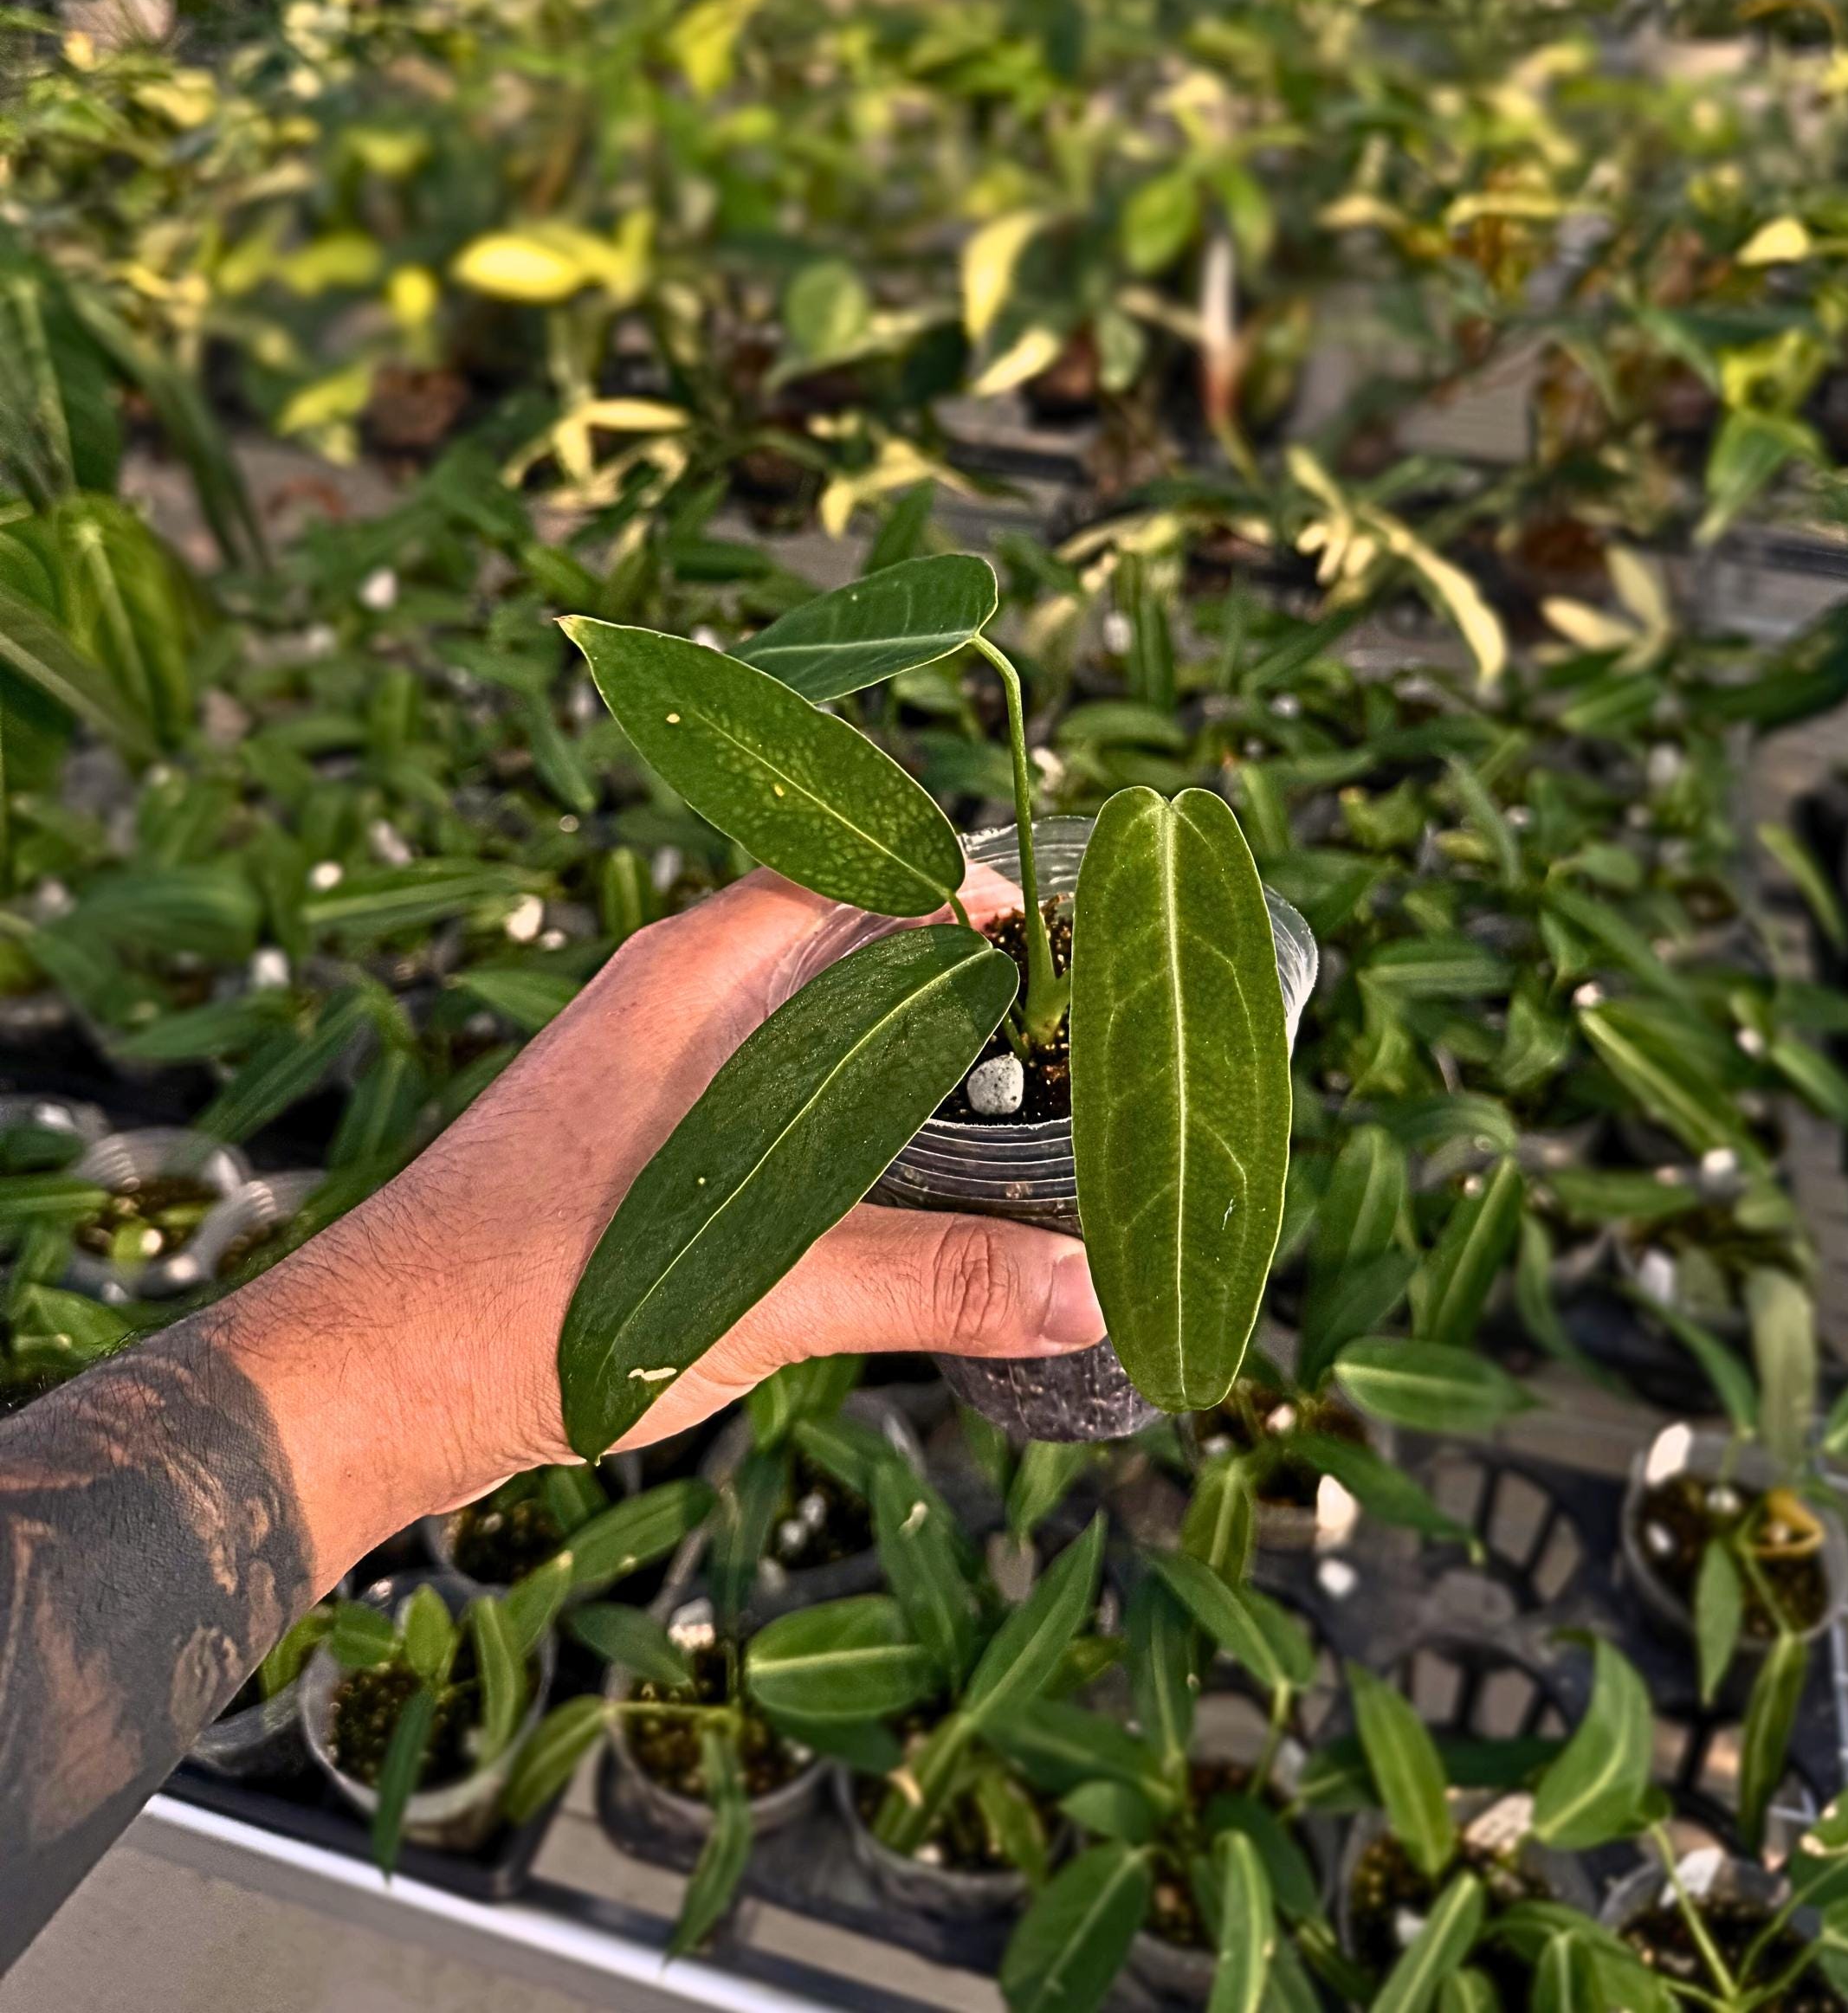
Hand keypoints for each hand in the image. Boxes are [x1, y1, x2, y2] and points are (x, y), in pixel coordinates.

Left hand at [215, 866, 1102, 1587]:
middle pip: (845, 938)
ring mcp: (649, 1067)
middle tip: (1071, 1033)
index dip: (966, 884)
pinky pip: (770, 1089)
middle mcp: (673, 998)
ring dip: (901, 1044)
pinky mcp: (636, 1141)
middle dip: (955, 971)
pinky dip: (847, 1109)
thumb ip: (934, 1281)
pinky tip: (903, 1182)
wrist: (361, 1382)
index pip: (858, 865)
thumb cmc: (525, 1303)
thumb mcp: (759, 1286)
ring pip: (806, 1019)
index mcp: (696, 976)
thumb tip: (1087, 1290)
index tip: (1065, 938)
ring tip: (1017, 1103)